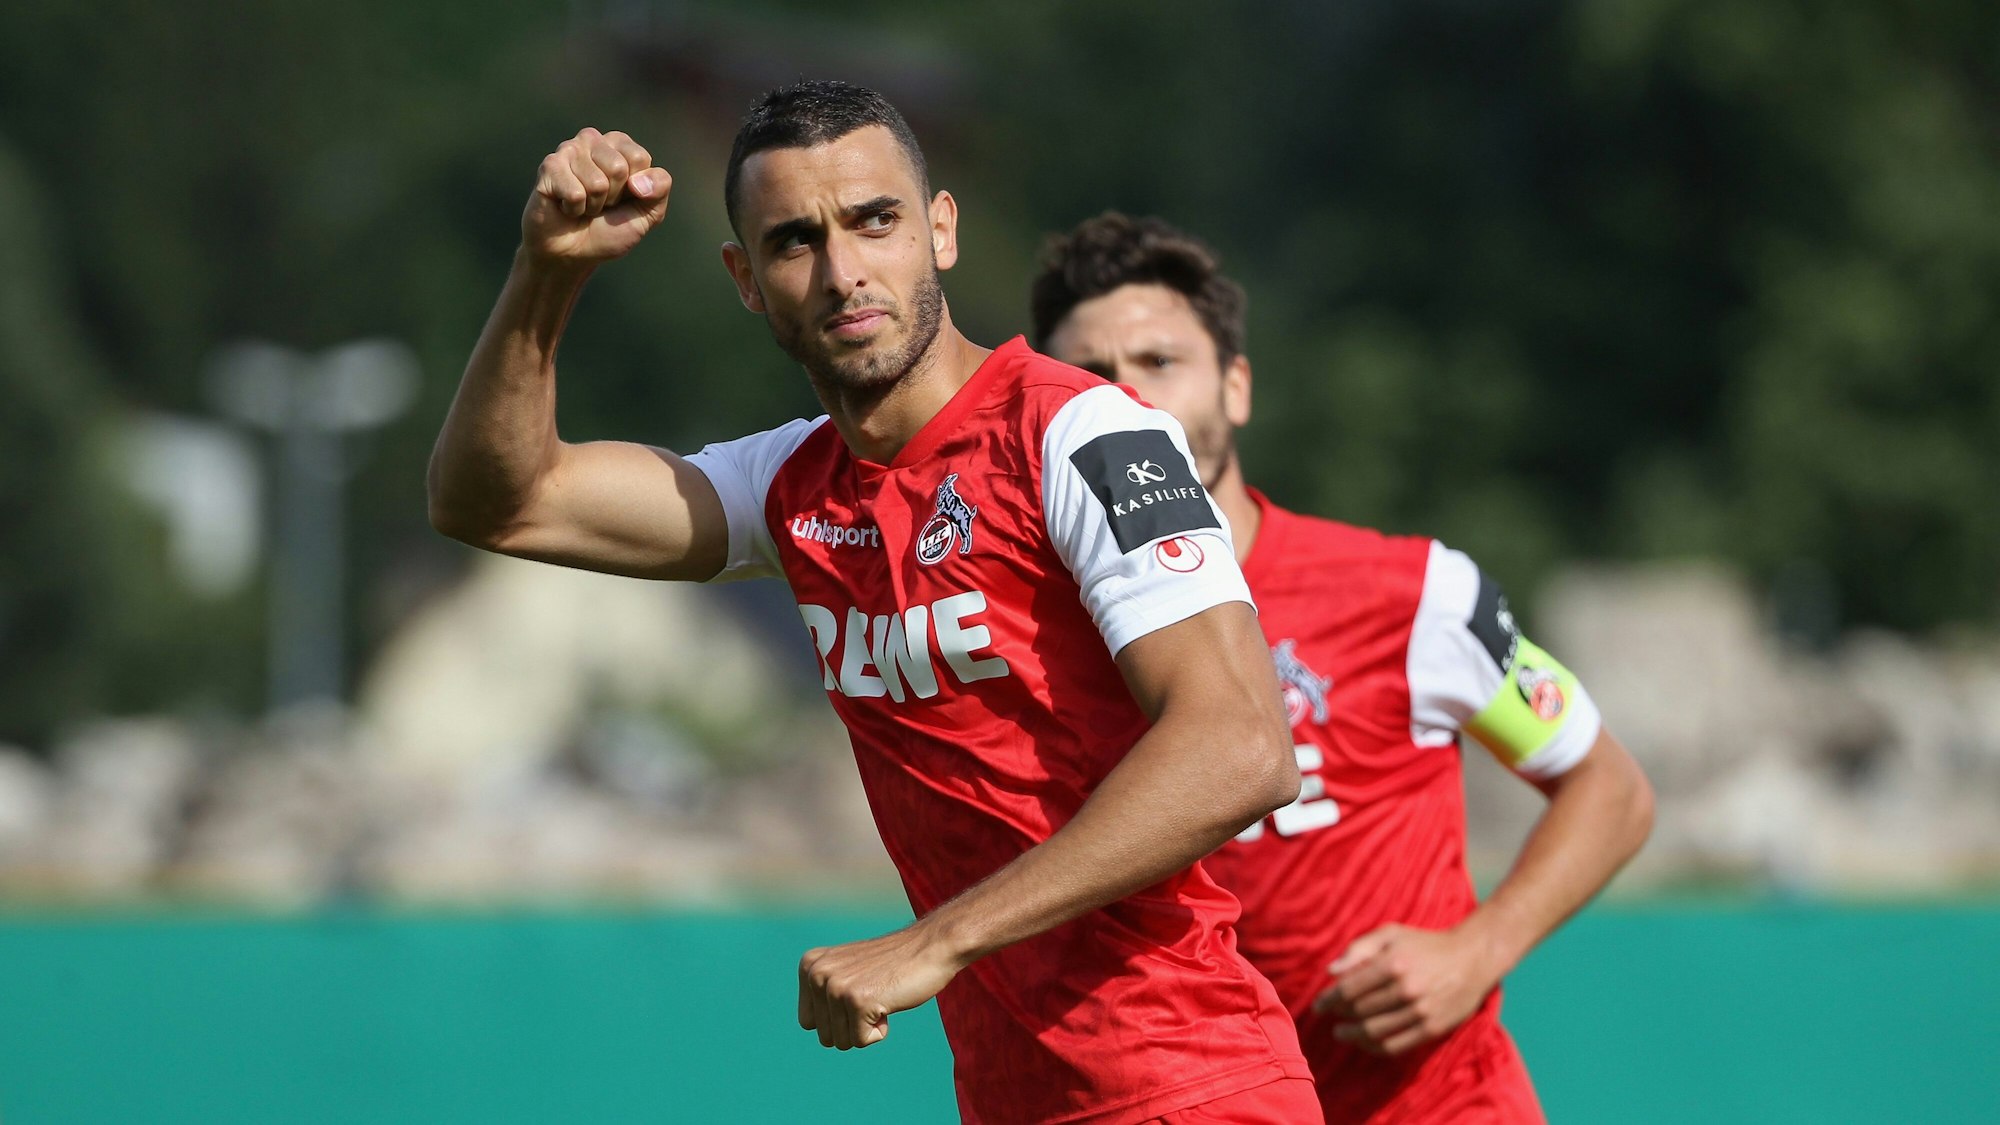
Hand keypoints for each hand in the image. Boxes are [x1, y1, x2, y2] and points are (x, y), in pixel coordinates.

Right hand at [522, 127, 672, 264]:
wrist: (572, 253)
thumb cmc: (609, 229)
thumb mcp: (647, 214)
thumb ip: (659, 189)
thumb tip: (640, 182)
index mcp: (619, 145)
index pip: (640, 158)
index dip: (635, 189)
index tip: (622, 198)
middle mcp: (593, 140)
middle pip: (618, 168)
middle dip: (613, 197)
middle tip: (599, 204)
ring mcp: (568, 150)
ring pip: (597, 183)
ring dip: (592, 205)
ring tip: (583, 205)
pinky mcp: (549, 166)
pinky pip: (575, 193)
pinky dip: (574, 209)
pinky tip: (566, 207)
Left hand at [797, 922, 966, 1049]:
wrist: (930, 947)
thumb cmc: (893, 965)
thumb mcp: (846, 970)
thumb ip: (823, 989)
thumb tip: (807, 1024)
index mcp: (809, 965)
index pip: (808, 1022)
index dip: (838, 1018)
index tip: (859, 991)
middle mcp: (816, 974)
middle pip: (823, 1035)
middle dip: (852, 1026)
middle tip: (873, 994)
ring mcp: (835, 987)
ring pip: (841, 1041)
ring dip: (866, 1028)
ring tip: (881, 996)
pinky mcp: (857, 1001)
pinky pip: (861, 1041)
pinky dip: (879, 1031)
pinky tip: (889, 1003)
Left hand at [1311, 923, 1504, 1055]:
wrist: (1472, 958)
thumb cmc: (1425, 944)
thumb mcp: (1392, 934)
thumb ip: (1359, 948)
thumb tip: (1330, 971)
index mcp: (1394, 964)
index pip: (1349, 989)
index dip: (1329, 1000)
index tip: (1318, 1006)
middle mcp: (1407, 989)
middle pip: (1360, 1011)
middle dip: (1339, 1016)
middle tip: (1329, 1017)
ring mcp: (1422, 1012)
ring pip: (1375, 1032)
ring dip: (1353, 1036)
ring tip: (1341, 1033)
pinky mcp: (1433, 1029)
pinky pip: (1396, 1046)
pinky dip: (1374, 1048)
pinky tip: (1363, 1043)